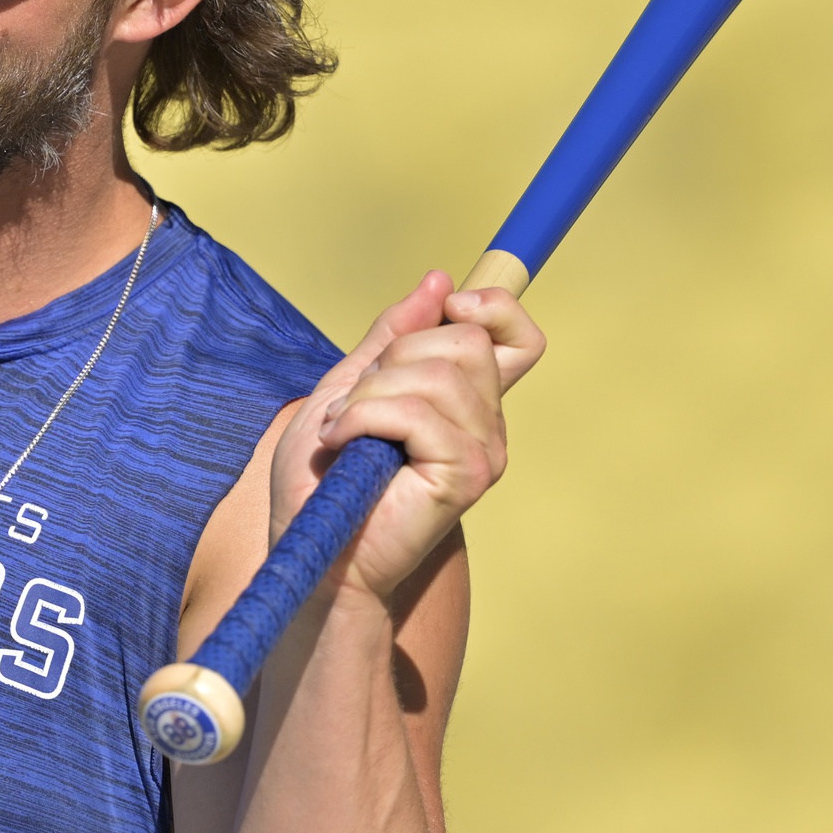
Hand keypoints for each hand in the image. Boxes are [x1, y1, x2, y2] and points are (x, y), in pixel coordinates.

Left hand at [269, 270, 545, 604]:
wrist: (313, 552)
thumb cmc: (322, 480)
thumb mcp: (349, 386)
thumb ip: (393, 338)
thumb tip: (439, 280)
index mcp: (466, 402)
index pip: (519, 338)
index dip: (492, 308)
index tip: (442, 313)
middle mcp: (486, 425)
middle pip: (466, 340)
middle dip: (392, 359)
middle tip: (354, 405)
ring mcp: (483, 452)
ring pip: (435, 373)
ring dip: (368, 394)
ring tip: (341, 430)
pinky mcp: (466, 476)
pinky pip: (416, 413)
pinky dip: (363, 417)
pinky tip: (342, 443)